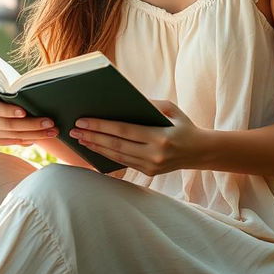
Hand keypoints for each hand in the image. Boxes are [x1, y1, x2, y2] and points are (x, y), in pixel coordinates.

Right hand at [0, 89, 58, 145]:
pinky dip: (29, 139)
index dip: (8, 111)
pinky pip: (14, 142)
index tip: (24, 112)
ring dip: (35, 134)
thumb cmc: (9, 87)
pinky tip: (41, 136)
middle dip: (31, 124)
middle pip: (7, 124)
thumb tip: (32, 89)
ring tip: (52, 131)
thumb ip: (14, 88)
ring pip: (14, 135)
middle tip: (50, 122)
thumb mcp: (8, 85)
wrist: (5, 97)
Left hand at [69, 100, 208, 176]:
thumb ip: (150, 104)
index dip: (101, 126)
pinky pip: (124, 163)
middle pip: (116, 145)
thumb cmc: (184, 126)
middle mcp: (154, 155)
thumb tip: (125, 101)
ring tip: (80, 139)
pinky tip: (95, 148)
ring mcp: (151, 167)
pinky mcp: (149, 173)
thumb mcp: (171, 110)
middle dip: (93, 137)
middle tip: (74, 130)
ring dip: (96, 147)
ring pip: (117, 157)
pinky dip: (107, 155)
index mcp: (160, 137)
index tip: (83, 121)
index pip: (124, 131)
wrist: (200, 152)